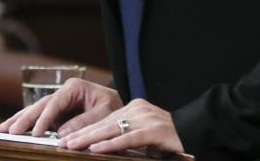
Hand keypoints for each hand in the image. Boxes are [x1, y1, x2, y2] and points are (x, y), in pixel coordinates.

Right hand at [0, 78, 121, 136]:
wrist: (120, 109)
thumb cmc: (115, 108)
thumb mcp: (105, 113)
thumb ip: (84, 121)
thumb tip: (62, 134)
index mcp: (74, 88)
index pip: (55, 103)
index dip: (44, 118)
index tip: (35, 132)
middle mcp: (64, 93)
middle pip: (40, 105)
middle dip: (25, 118)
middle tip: (10, 130)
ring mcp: (60, 103)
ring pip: (36, 110)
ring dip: (20, 120)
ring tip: (4, 129)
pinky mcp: (58, 114)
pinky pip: (41, 118)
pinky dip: (28, 123)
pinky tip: (14, 127)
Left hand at [58, 98, 183, 155]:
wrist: (198, 131)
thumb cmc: (171, 138)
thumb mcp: (145, 133)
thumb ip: (127, 135)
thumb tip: (103, 146)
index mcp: (133, 109)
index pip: (103, 120)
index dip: (84, 130)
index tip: (67, 138)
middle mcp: (137, 110)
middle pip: (103, 124)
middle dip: (80, 134)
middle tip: (61, 142)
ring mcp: (145, 119)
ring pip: (111, 130)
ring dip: (89, 140)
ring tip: (71, 146)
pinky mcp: (153, 131)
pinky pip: (127, 139)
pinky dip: (109, 145)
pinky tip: (95, 149)